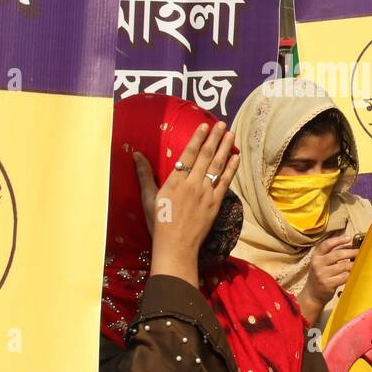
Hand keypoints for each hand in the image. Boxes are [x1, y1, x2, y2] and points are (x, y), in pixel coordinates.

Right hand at [134, 122, 238, 284]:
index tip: (204, 125)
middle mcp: (192, 184)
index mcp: (175, 182)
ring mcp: (206, 194)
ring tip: (230, 134)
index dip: (198, 138)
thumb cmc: (159, 223)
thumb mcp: (147, 198)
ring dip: (225, 148)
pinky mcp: (216, 204)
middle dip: (215, 138)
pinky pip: (225, 182)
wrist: (176, 247)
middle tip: (221, 124)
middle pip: (206, 156)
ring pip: (218, 166)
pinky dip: (231, 168)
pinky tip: (236, 157)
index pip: (189, 154)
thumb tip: (136, 154)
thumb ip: (144, 175)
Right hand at [299, 235, 358, 323]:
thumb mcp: (321, 264)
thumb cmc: (320, 276)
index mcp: (315, 257)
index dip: (338, 240)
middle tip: (360, 251)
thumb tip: (349, 245)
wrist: (312, 295)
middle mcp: (317, 264)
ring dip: (353, 264)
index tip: (349, 238)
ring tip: (359, 263)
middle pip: (337, 254)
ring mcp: (322, 275)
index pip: (326, 245)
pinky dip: (350, 275)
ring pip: (343, 266)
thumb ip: (331, 255)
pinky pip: (343, 277)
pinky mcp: (327, 284)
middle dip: (351, 252)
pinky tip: (354, 274)